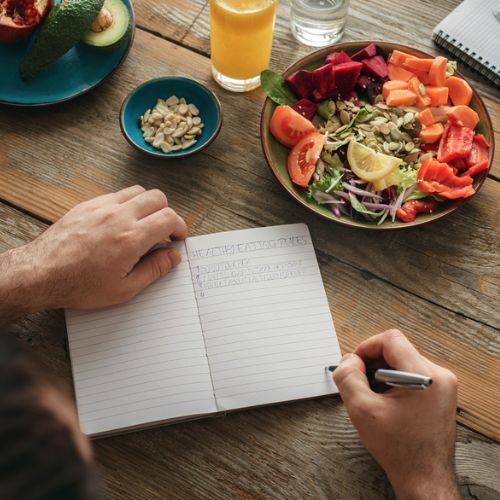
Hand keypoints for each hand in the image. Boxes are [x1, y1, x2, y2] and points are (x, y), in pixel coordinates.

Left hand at [0, 186, 186, 318]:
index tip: (178, 237)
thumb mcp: (124, 289)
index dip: (180, 226)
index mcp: (131, 238)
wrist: (41, 274)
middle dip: (167, 212)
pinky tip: (121, 221)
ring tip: (144, 223)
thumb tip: (173, 256)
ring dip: (148, 204)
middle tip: (164, 231)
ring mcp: (102, 207)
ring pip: (138, 191)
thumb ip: (154, 270)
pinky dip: (127, 203)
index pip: (169, 218)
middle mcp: (119, 216)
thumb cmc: (80, 285)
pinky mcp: (88, 205)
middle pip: (157, 197)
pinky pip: (116, 194)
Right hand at [333, 330, 459, 499]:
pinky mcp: (439, 394)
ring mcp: (442, 385)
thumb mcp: (362, 410)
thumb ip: (348, 378)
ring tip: (372, 395)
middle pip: (396, 350)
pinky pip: (411, 374)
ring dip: (381, 373)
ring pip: (402, 362)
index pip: (391, 340)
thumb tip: (348, 360)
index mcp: (425, 376)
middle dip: (372, 363)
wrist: (424, 477)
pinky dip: (392, 381)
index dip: (366, 347)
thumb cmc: (399, 449)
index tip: (354, 363)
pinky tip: (384, 401)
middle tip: (359, 382)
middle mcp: (439, 376)